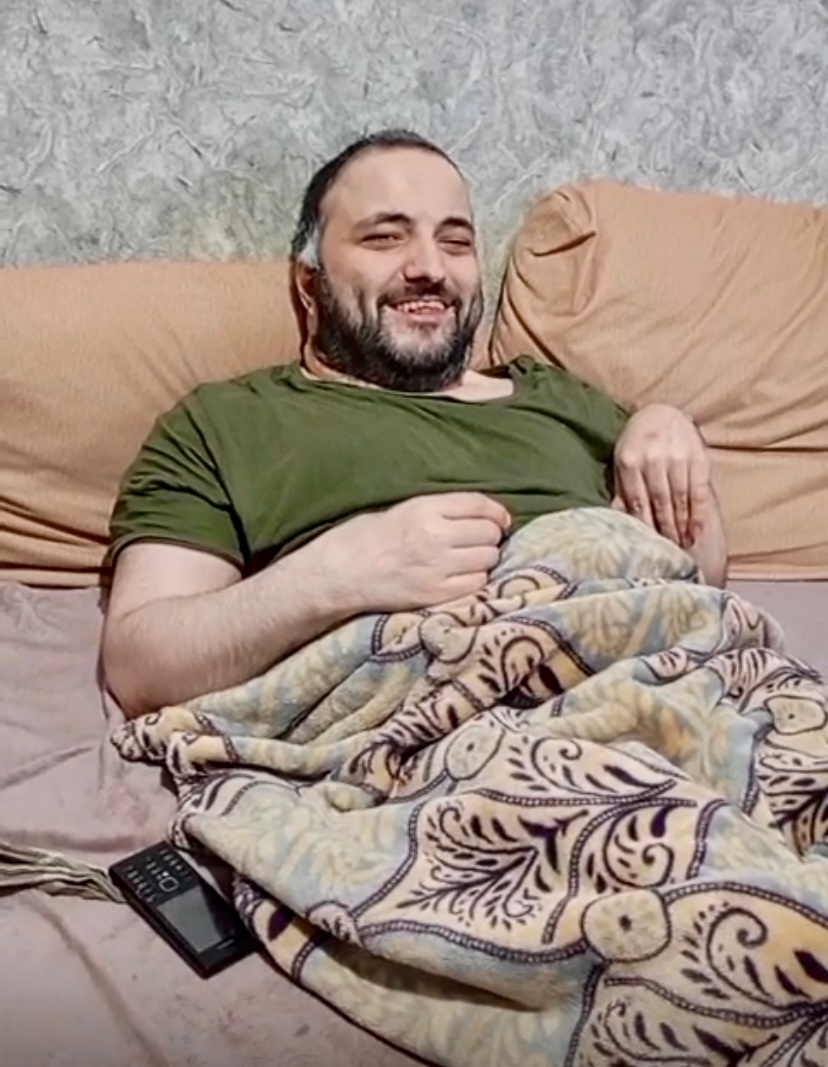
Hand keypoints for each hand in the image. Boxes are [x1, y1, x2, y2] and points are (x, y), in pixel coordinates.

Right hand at [309, 492, 511, 612]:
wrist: (337, 575)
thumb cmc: (363, 538)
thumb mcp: (400, 510)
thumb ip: (438, 511)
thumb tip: (477, 516)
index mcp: (424, 509)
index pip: (479, 505)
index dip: (497, 512)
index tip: (501, 519)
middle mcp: (435, 536)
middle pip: (489, 533)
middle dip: (490, 536)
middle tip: (479, 541)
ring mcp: (437, 568)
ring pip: (488, 560)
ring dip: (484, 559)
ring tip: (469, 560)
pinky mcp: (435, 594)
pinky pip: (477, 585)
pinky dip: (475, 580)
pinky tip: (460, 577)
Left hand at [612, 404, 710, 548]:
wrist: (662, 413)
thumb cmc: (637, 444)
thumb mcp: (622, 463)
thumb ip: (621, 490)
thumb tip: (614, 521)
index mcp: (629, 462)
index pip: (637, 502)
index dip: (644, 528)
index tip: (648, 548)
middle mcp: (653, 459)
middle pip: (660, 503)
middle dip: (665, 530)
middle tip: (668, 552)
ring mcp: (677, 458)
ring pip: (680, 500)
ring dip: (682, 526)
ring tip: (682, 545)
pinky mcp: (698, 457)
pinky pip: (699, 491)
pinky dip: (698, 514)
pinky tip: (697, 530)